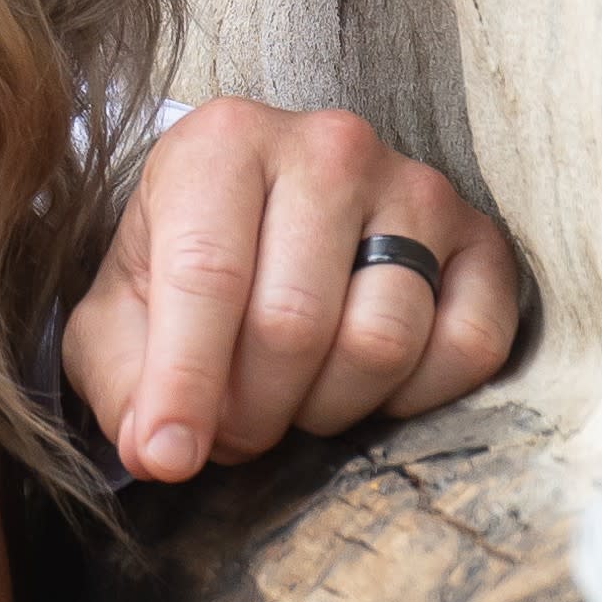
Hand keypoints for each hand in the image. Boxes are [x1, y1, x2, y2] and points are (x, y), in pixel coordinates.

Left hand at [62, 105, 520, 483]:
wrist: (270, 214)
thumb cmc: (185, 264)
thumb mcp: (119, 312)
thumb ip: (121, 379)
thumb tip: (159, 452)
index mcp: (221, 144)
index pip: (207, 275)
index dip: (185, 382)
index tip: (168, 457)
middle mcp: (328, 147)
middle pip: (294, 322)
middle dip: (253, 408)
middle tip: (232, 429)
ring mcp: (416, 187)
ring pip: (381, 342)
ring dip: (326, 406)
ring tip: (291, 397)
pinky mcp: (482, 238)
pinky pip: (467, 348)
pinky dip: (414, 398)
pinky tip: (365, 385)